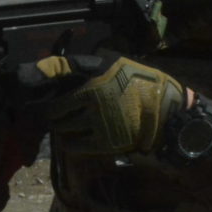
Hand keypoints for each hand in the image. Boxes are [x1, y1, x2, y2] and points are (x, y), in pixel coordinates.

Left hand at [20, 53, 186, 157]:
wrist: (166, 109)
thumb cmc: (140, 83)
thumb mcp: (116, 65)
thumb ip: (90, 65)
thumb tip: (59, 66)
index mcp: (93, 86)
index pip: (57, 96)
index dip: (48, 100)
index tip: (46, 102)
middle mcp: (92, 106)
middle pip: (57, 115)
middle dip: (54, 115)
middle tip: (55, 115)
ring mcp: (98, 126)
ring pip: (65, 129)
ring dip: (62, 127)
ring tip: (65, 125)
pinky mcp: (105, 143)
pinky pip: (75, 145)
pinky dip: (70, 142)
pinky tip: (72, 138)